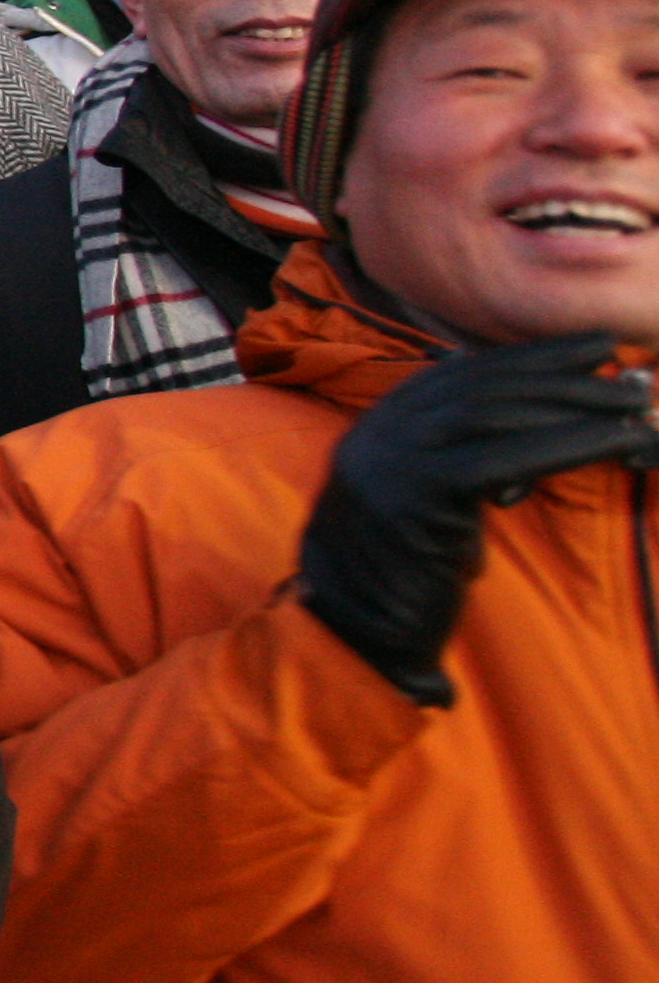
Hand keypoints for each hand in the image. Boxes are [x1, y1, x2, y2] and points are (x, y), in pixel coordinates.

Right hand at [298, 331, 658, 704]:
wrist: (351, 634)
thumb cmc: (403, 575)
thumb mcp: (429, 502)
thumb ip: (462, 458)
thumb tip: (531, 420)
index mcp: (381, 425)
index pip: (463, 372)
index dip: (532, 356)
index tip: (590, 348)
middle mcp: (380, 431)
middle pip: (483, 385)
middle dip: (562, 373)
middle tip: (627, 371)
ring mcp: (390, 460)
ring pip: (496, 412)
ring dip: (577, 403)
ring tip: (634, 402)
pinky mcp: (414, 496)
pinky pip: (505, 457)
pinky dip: (570, 442)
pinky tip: (617, 440)